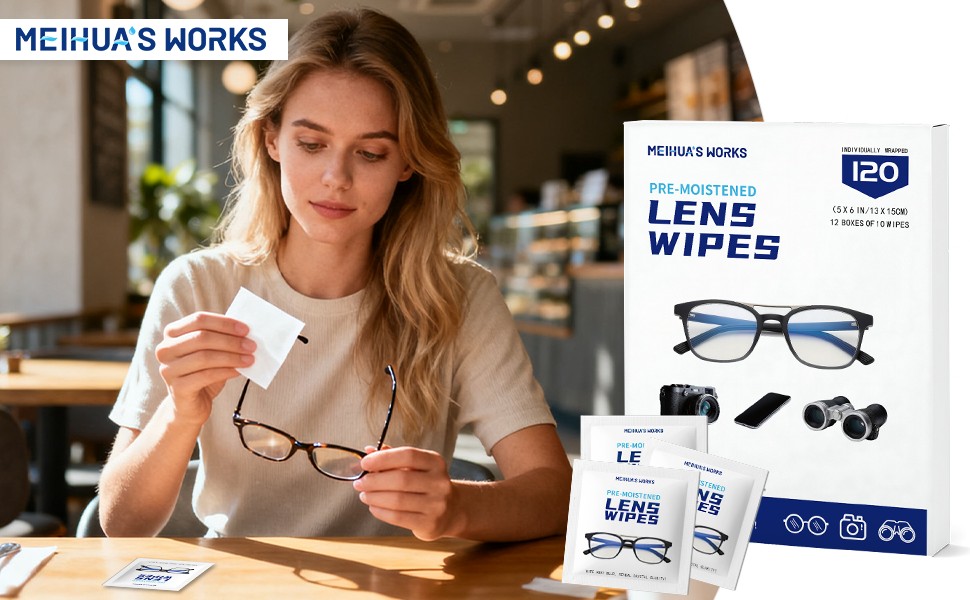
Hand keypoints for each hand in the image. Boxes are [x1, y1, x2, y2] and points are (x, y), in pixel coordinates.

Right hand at [155, 312, 254, 426]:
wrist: (190, 405)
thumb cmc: (203, 373)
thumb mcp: (211, 352)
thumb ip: (222, 339)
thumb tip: (246, 333)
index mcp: (172, 333)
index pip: (198, 319)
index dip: (224, 323)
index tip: (246, 330)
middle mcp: (165, 349)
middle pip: (201, 338)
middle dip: (231, 341)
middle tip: (252, 346)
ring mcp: (168, 369)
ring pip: (204, 357)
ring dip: (232, 357)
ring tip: (250, 359)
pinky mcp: (177, 388)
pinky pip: (205, 376)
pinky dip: (226, 371)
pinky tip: (239, 371)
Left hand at [354, 446, 460, 540]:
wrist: (452, 510)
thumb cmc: (426, 485)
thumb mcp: (415, 467)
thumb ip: (393, 457)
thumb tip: (367, 451)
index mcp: (435, 462)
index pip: (408, 455)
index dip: (383, 458)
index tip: (365, 463)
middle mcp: (439, 482)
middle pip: (401, 479)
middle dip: (374, 481)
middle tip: (360, 483)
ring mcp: (437, 504)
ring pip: (397, 500)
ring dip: (374, 497)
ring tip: (364, 495)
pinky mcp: (430, 523)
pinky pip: (398, 517)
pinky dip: (381, 512)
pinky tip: (374, 507)